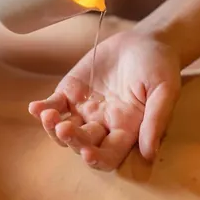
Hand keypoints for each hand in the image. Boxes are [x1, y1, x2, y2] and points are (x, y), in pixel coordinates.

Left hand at [29, 30, 181, 170]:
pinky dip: (44, 108)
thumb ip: (156, 120)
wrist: (144, 40)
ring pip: (64, 128)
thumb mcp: (164, 91)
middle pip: (83, 142)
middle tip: (65, 129)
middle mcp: (103, 123)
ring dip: (53, 128)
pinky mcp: (71, 91)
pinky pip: (54, 104)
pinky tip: (35, 107)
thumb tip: (148, 154)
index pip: (109, 155)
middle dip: (73, 140)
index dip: (98, 159)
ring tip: (47, 116)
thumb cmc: (159, 66)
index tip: (88, 153)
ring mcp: (84, 108)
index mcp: (126, 129)